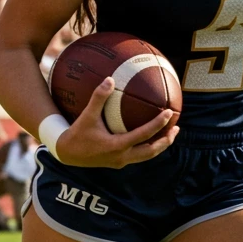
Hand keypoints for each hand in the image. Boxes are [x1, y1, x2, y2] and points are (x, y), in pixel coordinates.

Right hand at [54, 77, 178, 168]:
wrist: (66, 153)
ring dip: (160, 145)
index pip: (144, 135)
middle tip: (176, 127)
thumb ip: (99, 97)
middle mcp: (122, 157)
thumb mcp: (87, 115)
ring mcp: (121, 162)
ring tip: (170, 134)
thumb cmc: (77, 133)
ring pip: (147, 156)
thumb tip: (110, 79)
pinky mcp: (118, 162)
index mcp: (117, 146)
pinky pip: (138, 155)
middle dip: (166, 140)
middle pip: (151, 151)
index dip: (158, 125)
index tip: (169, 113)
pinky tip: (151, 136)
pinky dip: (148, 146)